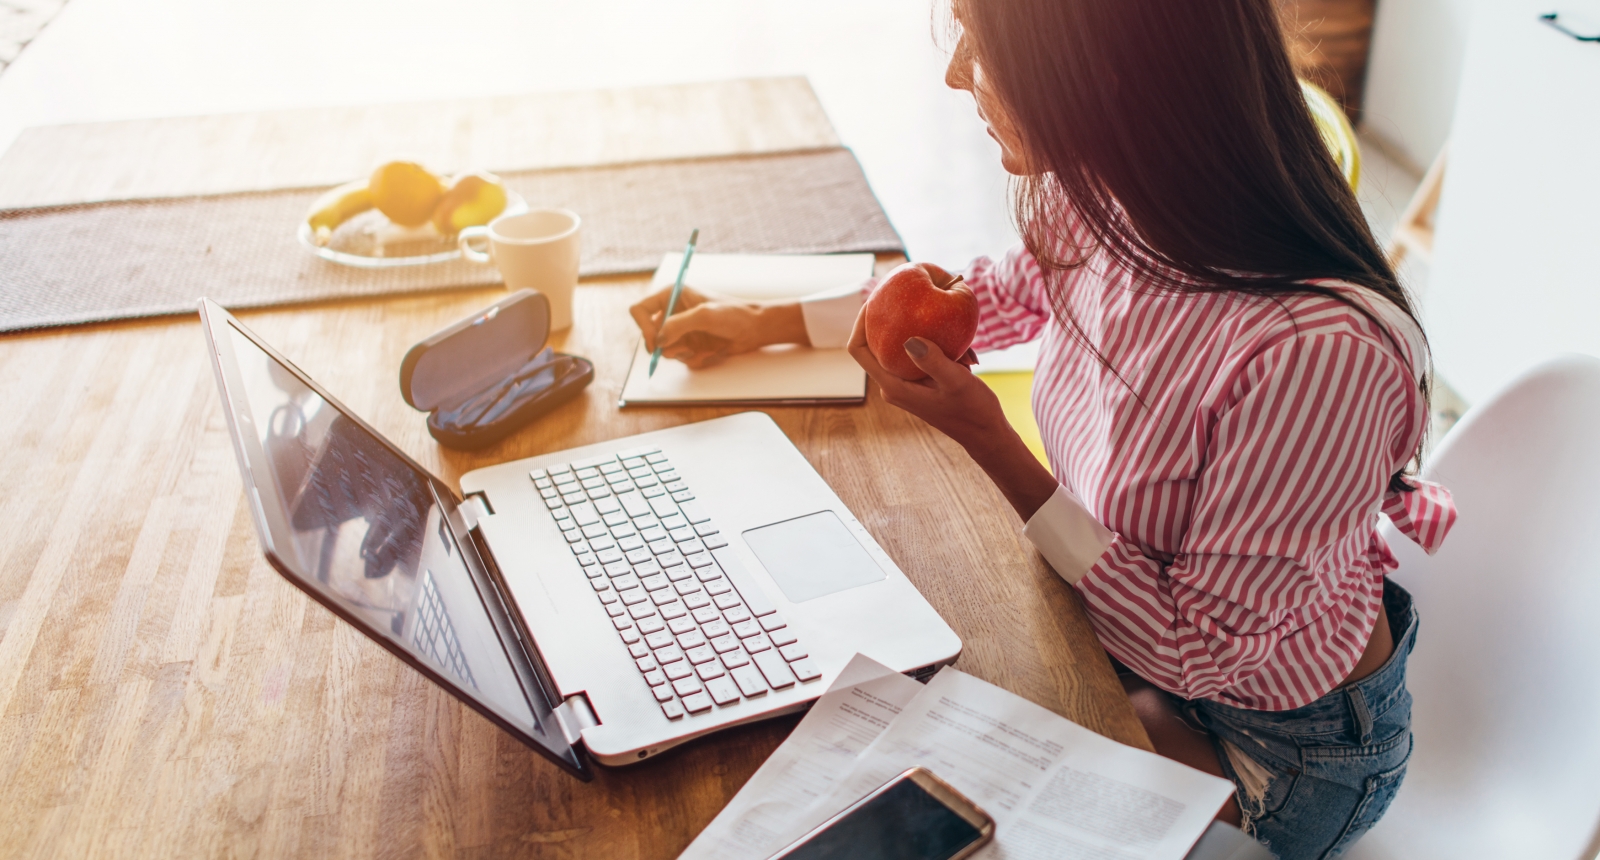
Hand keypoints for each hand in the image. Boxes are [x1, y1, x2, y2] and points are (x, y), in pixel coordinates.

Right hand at [628, 286, 807, 368]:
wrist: (754, 329)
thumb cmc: (734, 314)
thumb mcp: (705, 315)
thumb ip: (678, 325)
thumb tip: (658, 340)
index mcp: (671, 295)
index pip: (640, 311)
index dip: (643, 328)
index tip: (655, 341)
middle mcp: (673, 312)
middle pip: (649, 335)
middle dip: (664, 346)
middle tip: (681, 349)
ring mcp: (680, 330)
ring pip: (664, 350)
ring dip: (681, 353)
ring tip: (700, 348)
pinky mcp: (690, 344)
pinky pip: (680, 359)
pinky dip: (692, 359)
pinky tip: (708, 352)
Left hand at [847, 306, 1058, 520]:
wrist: (985, 433)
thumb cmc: (972, 411)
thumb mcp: (957, 381)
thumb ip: (933, 361)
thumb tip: (909, 339)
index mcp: (893, 386)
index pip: (859, 350)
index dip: (860, 323)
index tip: (874, 300)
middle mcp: (893, 384)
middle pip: (877, 343)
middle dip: (893, 319)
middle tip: (910, 296)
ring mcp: (906, 382)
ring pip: (904, 347)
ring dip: (928, 336)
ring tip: (959, 342)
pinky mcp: (921, 380)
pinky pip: (922, 354)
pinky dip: (940, 346)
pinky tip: (968, 355)